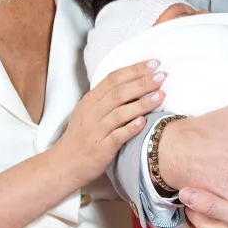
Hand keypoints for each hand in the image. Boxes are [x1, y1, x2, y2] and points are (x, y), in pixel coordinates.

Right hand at [56, 61, 165, 186]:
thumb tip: (135, 82)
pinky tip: (144, 122)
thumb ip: (107, 98)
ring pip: (120, 113)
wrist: (65, 164)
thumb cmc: (81, 136)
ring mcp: (96, 130)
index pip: (113, 79)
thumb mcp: (89, 111)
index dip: (134, 69)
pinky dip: (131, 128)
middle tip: (162, 76)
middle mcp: (92, 112)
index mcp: (90, 100)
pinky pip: (117, 136)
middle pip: (119, 93)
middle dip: (142, 82)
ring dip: (142, 103)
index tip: (154, 63)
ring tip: (161, 95)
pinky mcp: (101, 148)